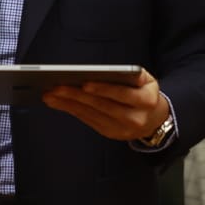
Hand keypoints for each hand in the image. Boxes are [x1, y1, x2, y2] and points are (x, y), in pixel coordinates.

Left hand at [41, 68, 169, 140]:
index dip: (103, 89)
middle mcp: (134, 118)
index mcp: (146, 101)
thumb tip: (109, 70)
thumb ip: (134, 74)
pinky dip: (71, 110)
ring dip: (68, 104)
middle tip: (56, 87)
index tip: (84, 83)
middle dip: (77, 96)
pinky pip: (87, 120)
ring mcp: (120, 129)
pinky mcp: (109, 133)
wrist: (154, 120)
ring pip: (91, 115)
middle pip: (102, 106)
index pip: (123, 95)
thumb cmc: (145, 93)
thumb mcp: (148, 81)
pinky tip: (58, 103)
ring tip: (50, 94)